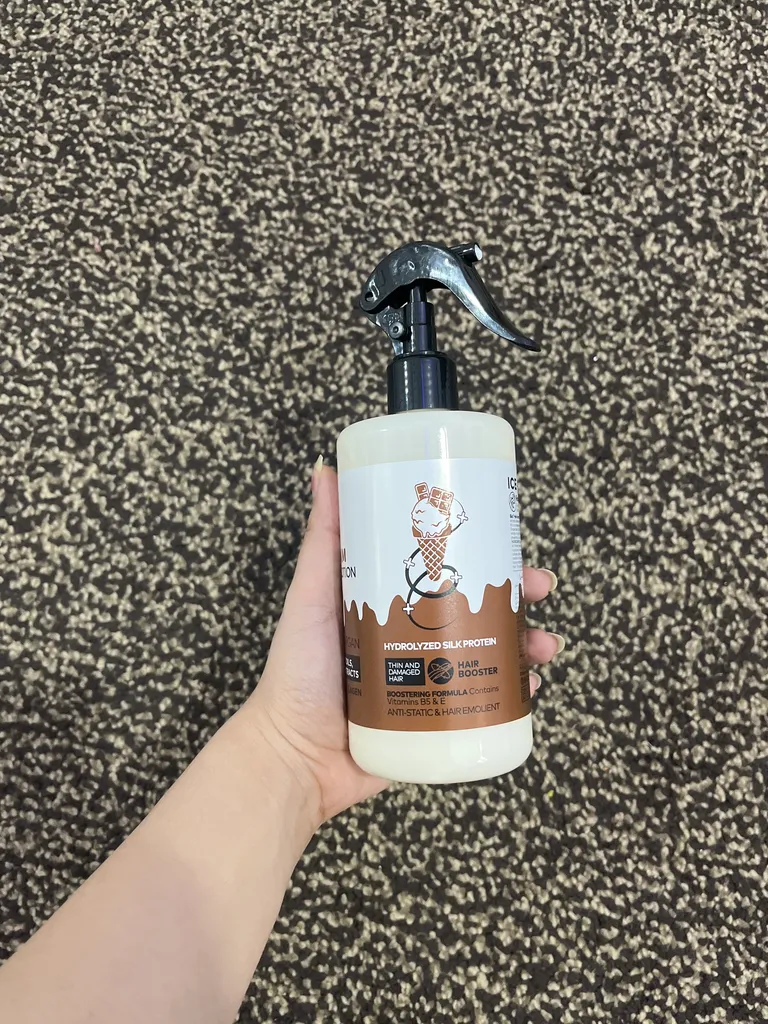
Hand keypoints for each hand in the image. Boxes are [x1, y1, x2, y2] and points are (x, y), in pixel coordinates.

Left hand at [249, 460, 562, 825]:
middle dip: (517, 596)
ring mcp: (430, 681)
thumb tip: (324, 471)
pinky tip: (528, 686)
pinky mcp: (437, 722)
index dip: (483, 553)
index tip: (508, 539)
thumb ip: (322, 540)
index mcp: (392, 604)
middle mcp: (416, 638)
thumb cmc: (295, 674)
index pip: (447, 569)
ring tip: (542, 646)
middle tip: (537, 589)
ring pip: (492, 654)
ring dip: (527, 643)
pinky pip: (484, 704)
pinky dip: (513, 693)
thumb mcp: (312, 596)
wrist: (293, 759)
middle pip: (479, 608)